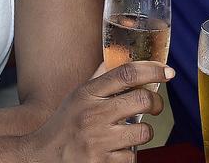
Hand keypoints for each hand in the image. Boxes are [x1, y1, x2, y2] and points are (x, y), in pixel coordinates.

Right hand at [20, 61, 173, 162]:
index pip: (125, 73)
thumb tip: (121, 56)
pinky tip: (116, 152)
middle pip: (142, 100)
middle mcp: (93, 115)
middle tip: (155, 106)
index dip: (152, 70)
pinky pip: (132, 157)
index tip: (168, 72)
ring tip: (132, 133)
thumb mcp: (78, 96)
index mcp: (87, 94)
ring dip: (143, 133)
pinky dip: (129, 155)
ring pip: (143, 132)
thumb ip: (100, 78)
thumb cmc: (64, 125)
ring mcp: (98, 141)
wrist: (40, 157)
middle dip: (157, 104)